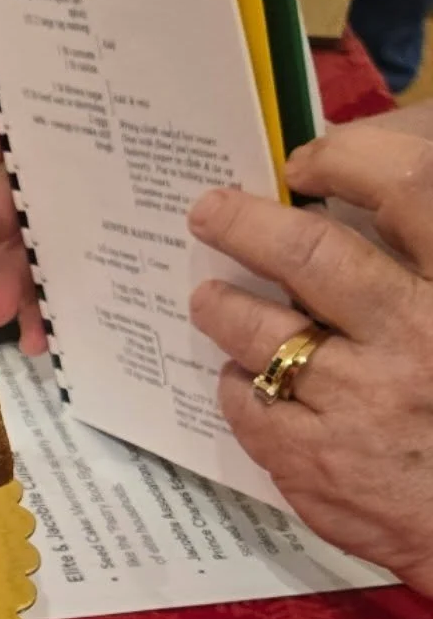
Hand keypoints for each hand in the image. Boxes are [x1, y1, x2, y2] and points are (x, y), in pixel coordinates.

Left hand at [188, 123, 432, 592]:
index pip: (409, 190)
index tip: (308, 163)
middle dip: (246, 224)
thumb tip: (365, 221)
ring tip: (208, 298)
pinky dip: (234, 384)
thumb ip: (424, 272)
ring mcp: (359, 401)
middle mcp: (415, 335)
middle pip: (311, 255)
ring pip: (261, 332)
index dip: (350, 159)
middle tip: (208, 211)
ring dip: (222, 307)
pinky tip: (238, 378)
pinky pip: (248, 404)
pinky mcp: (314, 459)